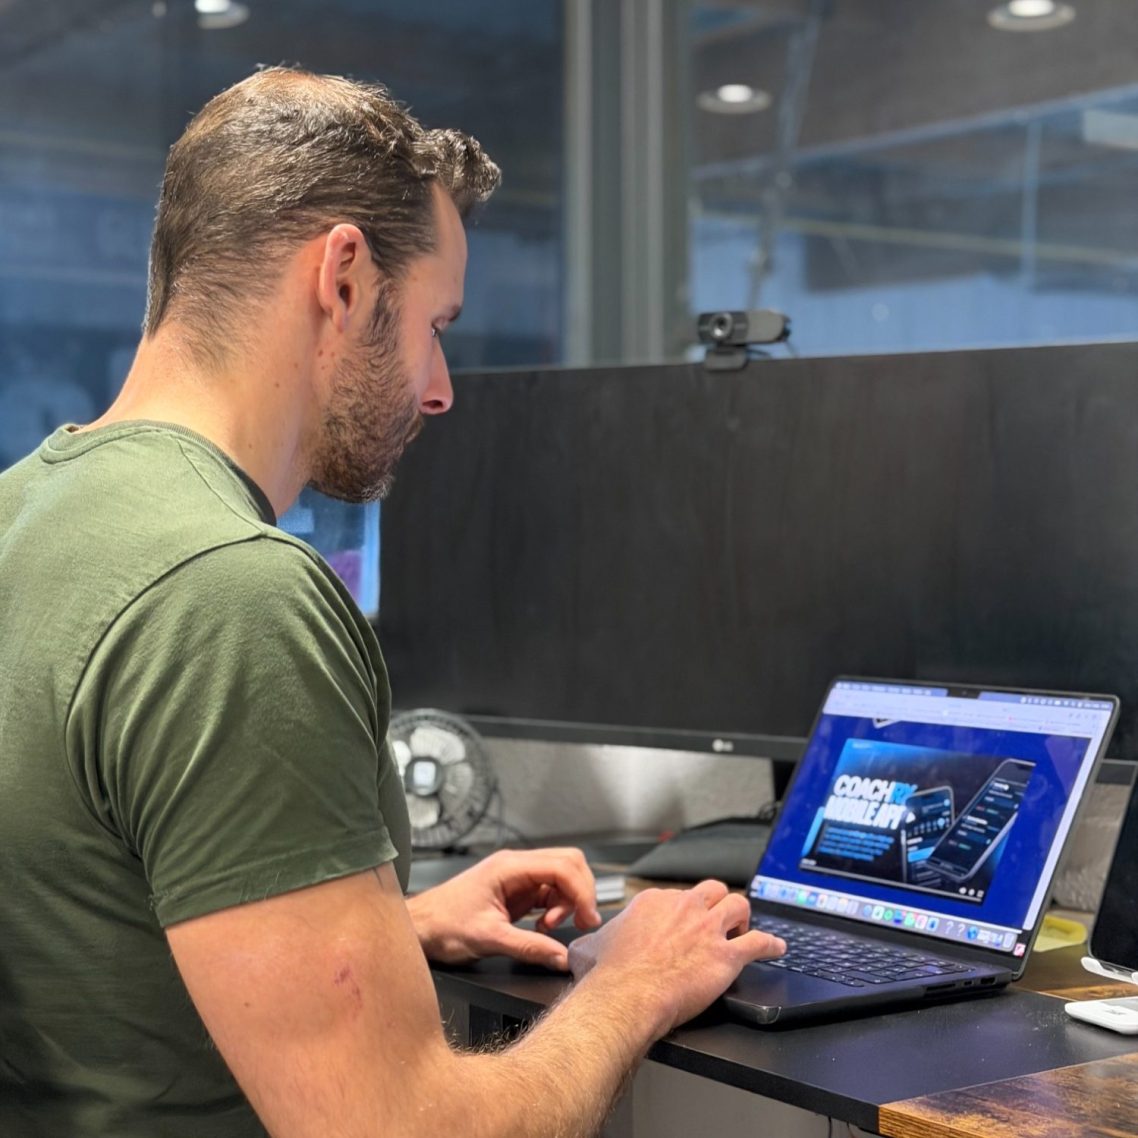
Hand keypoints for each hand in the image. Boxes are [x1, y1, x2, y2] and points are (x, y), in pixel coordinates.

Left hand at [407, 847, 602, 970]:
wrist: (420, 927)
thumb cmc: (444, 925)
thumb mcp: (488, 939)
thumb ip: (529, 948)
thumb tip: (562, 958)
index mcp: (510, 867)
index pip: (562, 866)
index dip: (581, 891)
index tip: (588, 918)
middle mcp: (516, 867)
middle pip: (567, 865)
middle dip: (580, 892)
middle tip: (582, 923)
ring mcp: (517, 878)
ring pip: (561, 879)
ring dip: (567, 903)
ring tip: (553, 929)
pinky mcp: (516, 893)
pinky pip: (548, 894)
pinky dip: (555, 910)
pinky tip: (542, 929)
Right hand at [567, 879, 785, 1036]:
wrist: (626, 996)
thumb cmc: (608, 976)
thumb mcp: (588, 948)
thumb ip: (590, 942)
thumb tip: (577, 948)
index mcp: (654, 902)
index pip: (676, 894)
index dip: (683, 909)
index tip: (683, 922)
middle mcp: (684, 907)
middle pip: (712, 890)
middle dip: (718, 902)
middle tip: (719, 917)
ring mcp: (707, 929)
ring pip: (738, 905)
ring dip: (744, 917)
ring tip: (745, 927)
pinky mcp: (726, 955)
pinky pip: (759, 943)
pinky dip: (771, 945)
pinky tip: (777, 948)